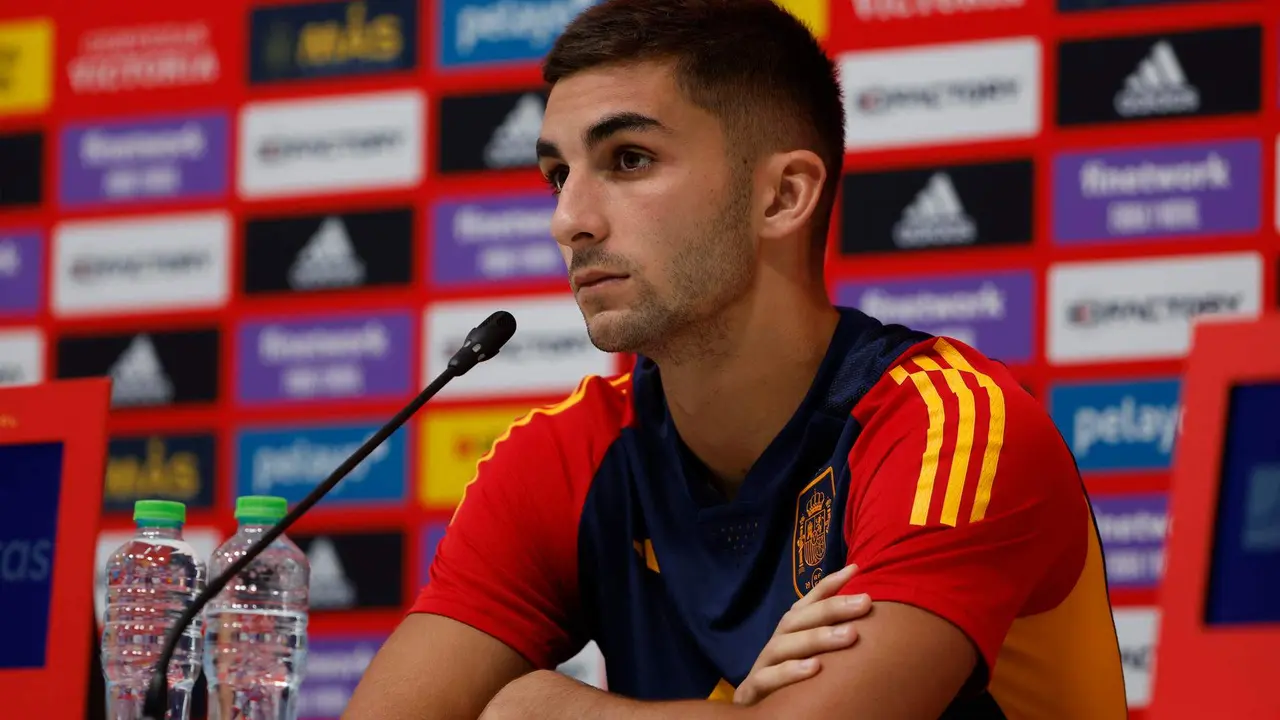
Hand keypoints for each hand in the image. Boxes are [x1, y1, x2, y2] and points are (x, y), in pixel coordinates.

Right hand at [734, 564, 870, 705]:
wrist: (756, 711)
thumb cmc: (792, 684)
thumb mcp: (811, 657)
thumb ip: (830, 636)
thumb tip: (867, 614)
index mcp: (789, 633)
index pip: (807, 603)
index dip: (829, 585)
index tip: (855, 569)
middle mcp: (776, 643)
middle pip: (798, 619)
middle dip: (832, 608)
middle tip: (865, 602)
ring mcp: (763, 665)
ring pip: (784, 645)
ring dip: (817, 637)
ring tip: (849, 635)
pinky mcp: (753, 690)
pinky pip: (767, 678)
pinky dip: (789, 672)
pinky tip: (815, 669)